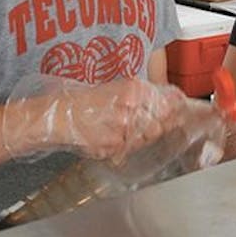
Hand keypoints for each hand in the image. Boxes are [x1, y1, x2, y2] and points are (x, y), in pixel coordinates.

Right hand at [2, 75, 185, 162]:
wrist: (55, 116)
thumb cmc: (80, 100)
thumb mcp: (113, 88)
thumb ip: (140, 94)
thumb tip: (170, 100)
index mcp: (131, 90)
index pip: (166, 100)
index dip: (176, 105)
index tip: (180, 106)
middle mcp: (130, 109)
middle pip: (161, 122)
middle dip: (161, 122)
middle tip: (150, 120)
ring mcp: (122, 130)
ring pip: (147, 137)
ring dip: (143, 134)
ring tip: (124, 126)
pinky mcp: (113, 147)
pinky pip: (130, 148)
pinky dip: (127, 144)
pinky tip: (114, 135)